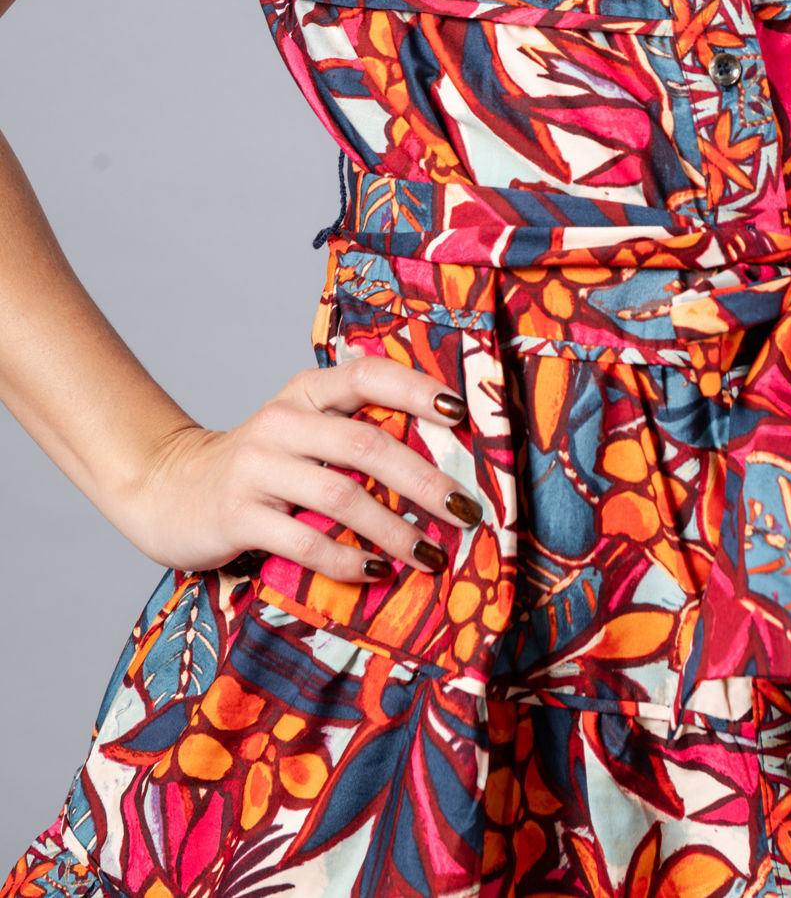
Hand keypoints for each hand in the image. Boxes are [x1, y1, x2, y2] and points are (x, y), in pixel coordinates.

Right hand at [113, 358, 477, 581]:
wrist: (167, 489)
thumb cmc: (259, 463)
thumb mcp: (301, 429)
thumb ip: (352, 427)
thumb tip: (441, 445)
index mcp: (306, 392)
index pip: (367, 375)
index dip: (416, 389)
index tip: (461, 414)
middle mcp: (282, 421)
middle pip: (365, 445)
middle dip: (423, 480)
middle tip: (466, 509)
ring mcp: (256, 468)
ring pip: (341, 496)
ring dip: (394, 529)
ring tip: (431, 554)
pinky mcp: (236, 516)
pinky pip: (303, 540)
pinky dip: (346, 560)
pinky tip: (375, 573)